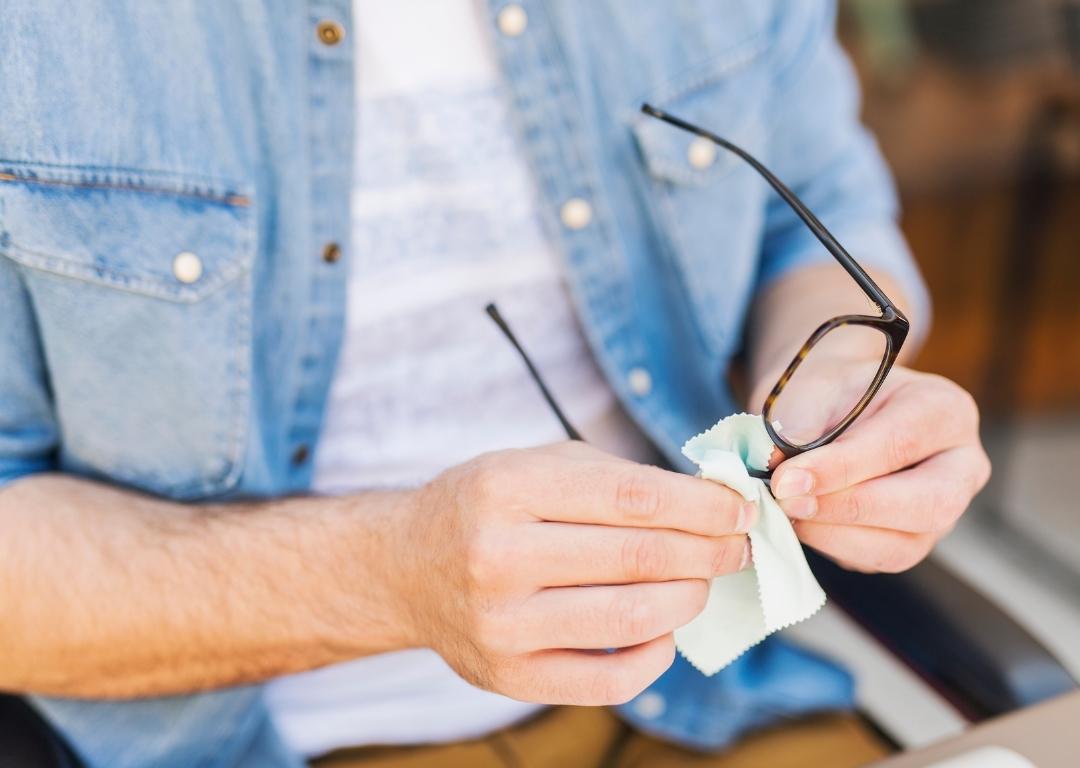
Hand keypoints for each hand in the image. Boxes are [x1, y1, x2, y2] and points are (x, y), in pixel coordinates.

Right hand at [395, 442, 752, 704]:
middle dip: (709, 550)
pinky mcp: (509, 676)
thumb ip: (616, 478)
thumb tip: (709, 502)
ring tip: (704, 582)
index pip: (633, 498)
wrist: (407, 567)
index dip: (702, 505)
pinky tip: (665, 629)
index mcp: (506, 489)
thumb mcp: (536, 464)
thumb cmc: (485, 507)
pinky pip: (609, 680)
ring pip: (631, 619)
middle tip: (737, 545)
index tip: (740, 506)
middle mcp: (498, 557)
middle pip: (639, 558)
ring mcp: (501, 624)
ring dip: (690, 599)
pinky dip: (656, 655)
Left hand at [752, 363, 990, 572]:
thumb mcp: (815, 392)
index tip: (788, 478)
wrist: (831, 408)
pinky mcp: (914, 542)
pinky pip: (878, 559)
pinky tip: (800, 522)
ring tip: (786, 511)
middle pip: (926, 505)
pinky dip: (832, 545)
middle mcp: (961, 466)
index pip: (901, 444)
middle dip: (849, 508)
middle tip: (789, 500)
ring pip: (903, 546)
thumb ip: (805, 432)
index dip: (841, 467)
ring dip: (834, 534)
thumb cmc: (829, 395)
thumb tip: (789, 480)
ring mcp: (945, 511)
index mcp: (945, 410)